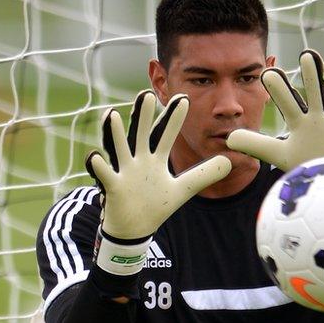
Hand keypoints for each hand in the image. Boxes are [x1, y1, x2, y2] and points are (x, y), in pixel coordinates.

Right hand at [86, 90, 231, 239]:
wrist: (135, 229)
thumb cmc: (155, 204)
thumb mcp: (183, 189)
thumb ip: (203, 174)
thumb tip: (229, 162)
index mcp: (154, 159)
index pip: (165, 134)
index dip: (173, 118)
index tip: (183, 98)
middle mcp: (138, 161)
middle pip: (140, 134)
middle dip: (142, 116)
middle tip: (146, 93)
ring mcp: (124, 172)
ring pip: (118, 149)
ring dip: (114, 133)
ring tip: (112, 114)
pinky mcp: (112, 188)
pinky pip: (104, 175)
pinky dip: (97, 166)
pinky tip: (94, 155)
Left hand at [226, 49, 323, 171]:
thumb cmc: (302, 163)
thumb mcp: (275, 153)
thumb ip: (254, 144)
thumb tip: (228, 139)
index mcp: (300, 121)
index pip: (286, 101)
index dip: (277, 89)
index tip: (266, 73)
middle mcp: (319, 119)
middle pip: (315, 94)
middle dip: (312, 75)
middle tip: (307, 55)